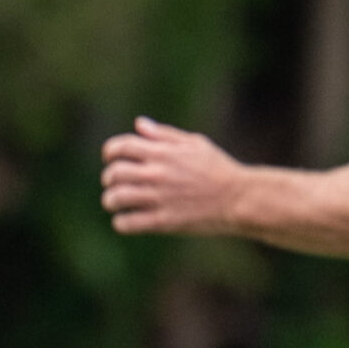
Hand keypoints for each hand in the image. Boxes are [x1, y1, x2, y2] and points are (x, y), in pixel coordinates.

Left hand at [99, 116, 247, 236]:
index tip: (110, 159)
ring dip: (110, 200)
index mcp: (163, 153)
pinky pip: (127, 223)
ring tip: (116, 202)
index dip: (109, 152)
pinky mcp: (163, 221)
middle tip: (114, 183)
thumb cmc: (218, 168)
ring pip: (115, 198)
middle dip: (109, 178)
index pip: (121, 147)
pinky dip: (120, 222)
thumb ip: (164, 135)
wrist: (239, 198)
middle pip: (114, 173)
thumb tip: (139, 124)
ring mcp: (159, 198)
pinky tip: (126, 219)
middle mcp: (157, 174)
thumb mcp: (195, 143)